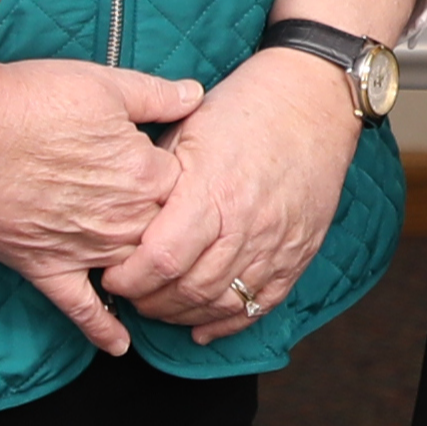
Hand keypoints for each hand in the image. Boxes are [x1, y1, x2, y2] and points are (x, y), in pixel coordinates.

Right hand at [0, 49, 202, 353]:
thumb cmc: (32, 100)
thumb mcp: (107, 84)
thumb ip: (157, 94)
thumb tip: (195, 95)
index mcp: (146, 175)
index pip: (188, 191)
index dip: (186, 184)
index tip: (183, 181)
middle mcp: (123, 220)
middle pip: (166, 237)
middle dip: (173, 236)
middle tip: (177, 234)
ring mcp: (85, 249)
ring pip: (133, 274)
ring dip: (148, 281)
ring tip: (161, 286)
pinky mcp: (46, 267)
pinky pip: (81, 309)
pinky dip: (101, 330)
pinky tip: (118, 346)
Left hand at [103, 49, 362, 335]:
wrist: (313, 100)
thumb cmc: (245, 108)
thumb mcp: (186, 130)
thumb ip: (157, 180)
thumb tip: (123, 218)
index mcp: (211, 191)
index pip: (160, 259)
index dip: (129, 278)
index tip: (112, 274)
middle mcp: (246, 224)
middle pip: (189, 289)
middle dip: (150, 301)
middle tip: (131, 294)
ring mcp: (276, 243)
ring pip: (222, 303)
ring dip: (184, 314)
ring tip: (162, 306)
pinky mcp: (298, 252)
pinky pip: (262, 303)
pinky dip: (229, 322)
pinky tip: (204, 326)